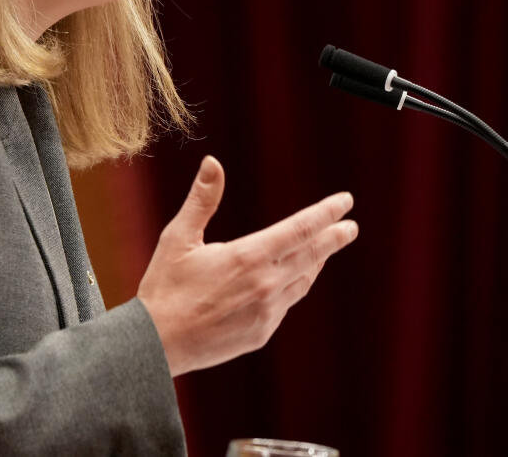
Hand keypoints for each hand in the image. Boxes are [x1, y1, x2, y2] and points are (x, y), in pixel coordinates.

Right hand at [136, 155, 357, 376]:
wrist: (157, 345)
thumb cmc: (164, 288)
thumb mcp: (178, 237)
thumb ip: (202, 200)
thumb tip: (213, 162)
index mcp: (249, 257)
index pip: (300, 229)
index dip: (326, 213)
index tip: (345, 202)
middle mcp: (266, 285)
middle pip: (313, 255)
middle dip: (334, 237)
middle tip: (350, 226)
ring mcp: (267, 312)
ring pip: (303, 281)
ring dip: (316, 262)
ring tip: (324, 249)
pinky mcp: (262, 333)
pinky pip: (287, 303)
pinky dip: (294, 286)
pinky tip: (292, 280)